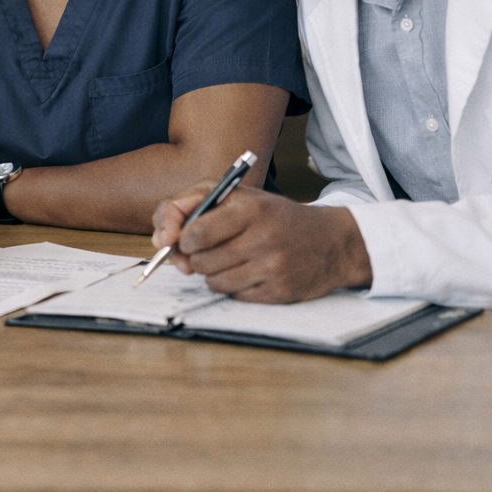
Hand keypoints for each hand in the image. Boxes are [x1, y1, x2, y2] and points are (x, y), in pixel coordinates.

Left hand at [149, 183, 371, 302]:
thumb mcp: (233, 194)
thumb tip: (160, 240)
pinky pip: (234, 297)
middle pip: (200, 262)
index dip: (182, 239)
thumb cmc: (271, 216)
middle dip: (196, 258)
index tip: (186, 238)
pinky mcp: (278, 293)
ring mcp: (272, 268)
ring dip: (213, 273)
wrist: (330, 242)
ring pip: (213, 282)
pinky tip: (249, 272)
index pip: (194, 233)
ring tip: (230, 259)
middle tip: (208, 250)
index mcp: (249, 209)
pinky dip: (233, 287)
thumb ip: (187, 205)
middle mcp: (262, 238)